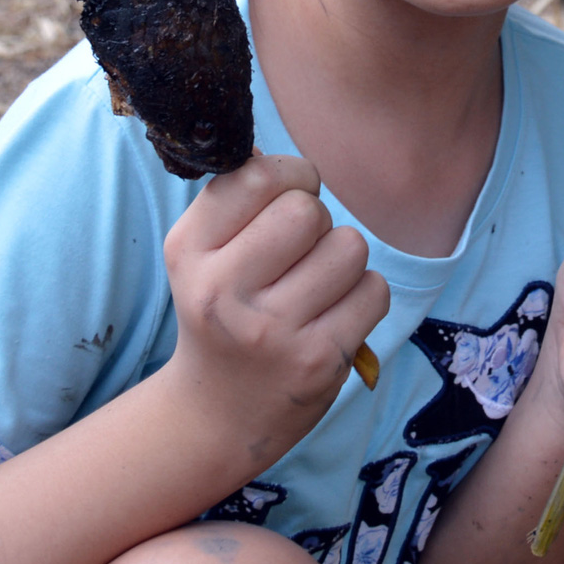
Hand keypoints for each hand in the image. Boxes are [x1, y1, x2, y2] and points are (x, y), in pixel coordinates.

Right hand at [157, 155, 388, 469]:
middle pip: (307, 211)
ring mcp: (271, 332)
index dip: (291, 175)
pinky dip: (363, 295)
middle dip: (315, 221)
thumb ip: (237, 198)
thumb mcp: (203, 254)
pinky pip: (374, 290)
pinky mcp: (319, 362)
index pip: (258, 176)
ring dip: (342, 259)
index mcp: (189, 250)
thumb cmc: (222, 312)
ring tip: (315, 286)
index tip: (287, 198)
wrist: (217, 414)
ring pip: (349, 246)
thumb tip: (267, 149)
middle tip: (298, 254)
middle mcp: (221, 291)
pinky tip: (333, 316)